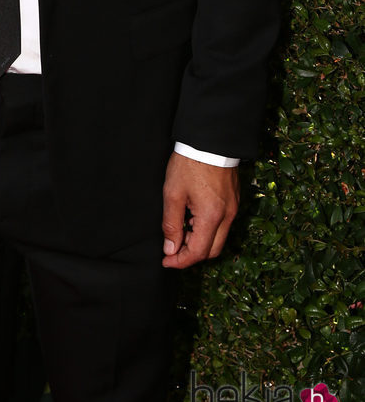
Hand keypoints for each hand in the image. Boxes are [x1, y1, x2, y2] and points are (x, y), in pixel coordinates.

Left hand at [160, 152, 238, 268]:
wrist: (210, 140)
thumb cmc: (189, 163)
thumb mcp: (173, 193)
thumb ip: (171, 223)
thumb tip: (170, 249)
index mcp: (212, 217)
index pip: (198, 253)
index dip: (180, 261)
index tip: (166, 261)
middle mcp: (227, 217)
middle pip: (212, 251)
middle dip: (191, 256)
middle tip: (171, 251)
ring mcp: (233, 209)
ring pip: (219, 239)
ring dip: (200, 242)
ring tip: (179, 233)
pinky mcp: (234, 201)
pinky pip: (223, 225)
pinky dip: (208, 230)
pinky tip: (192, 220)